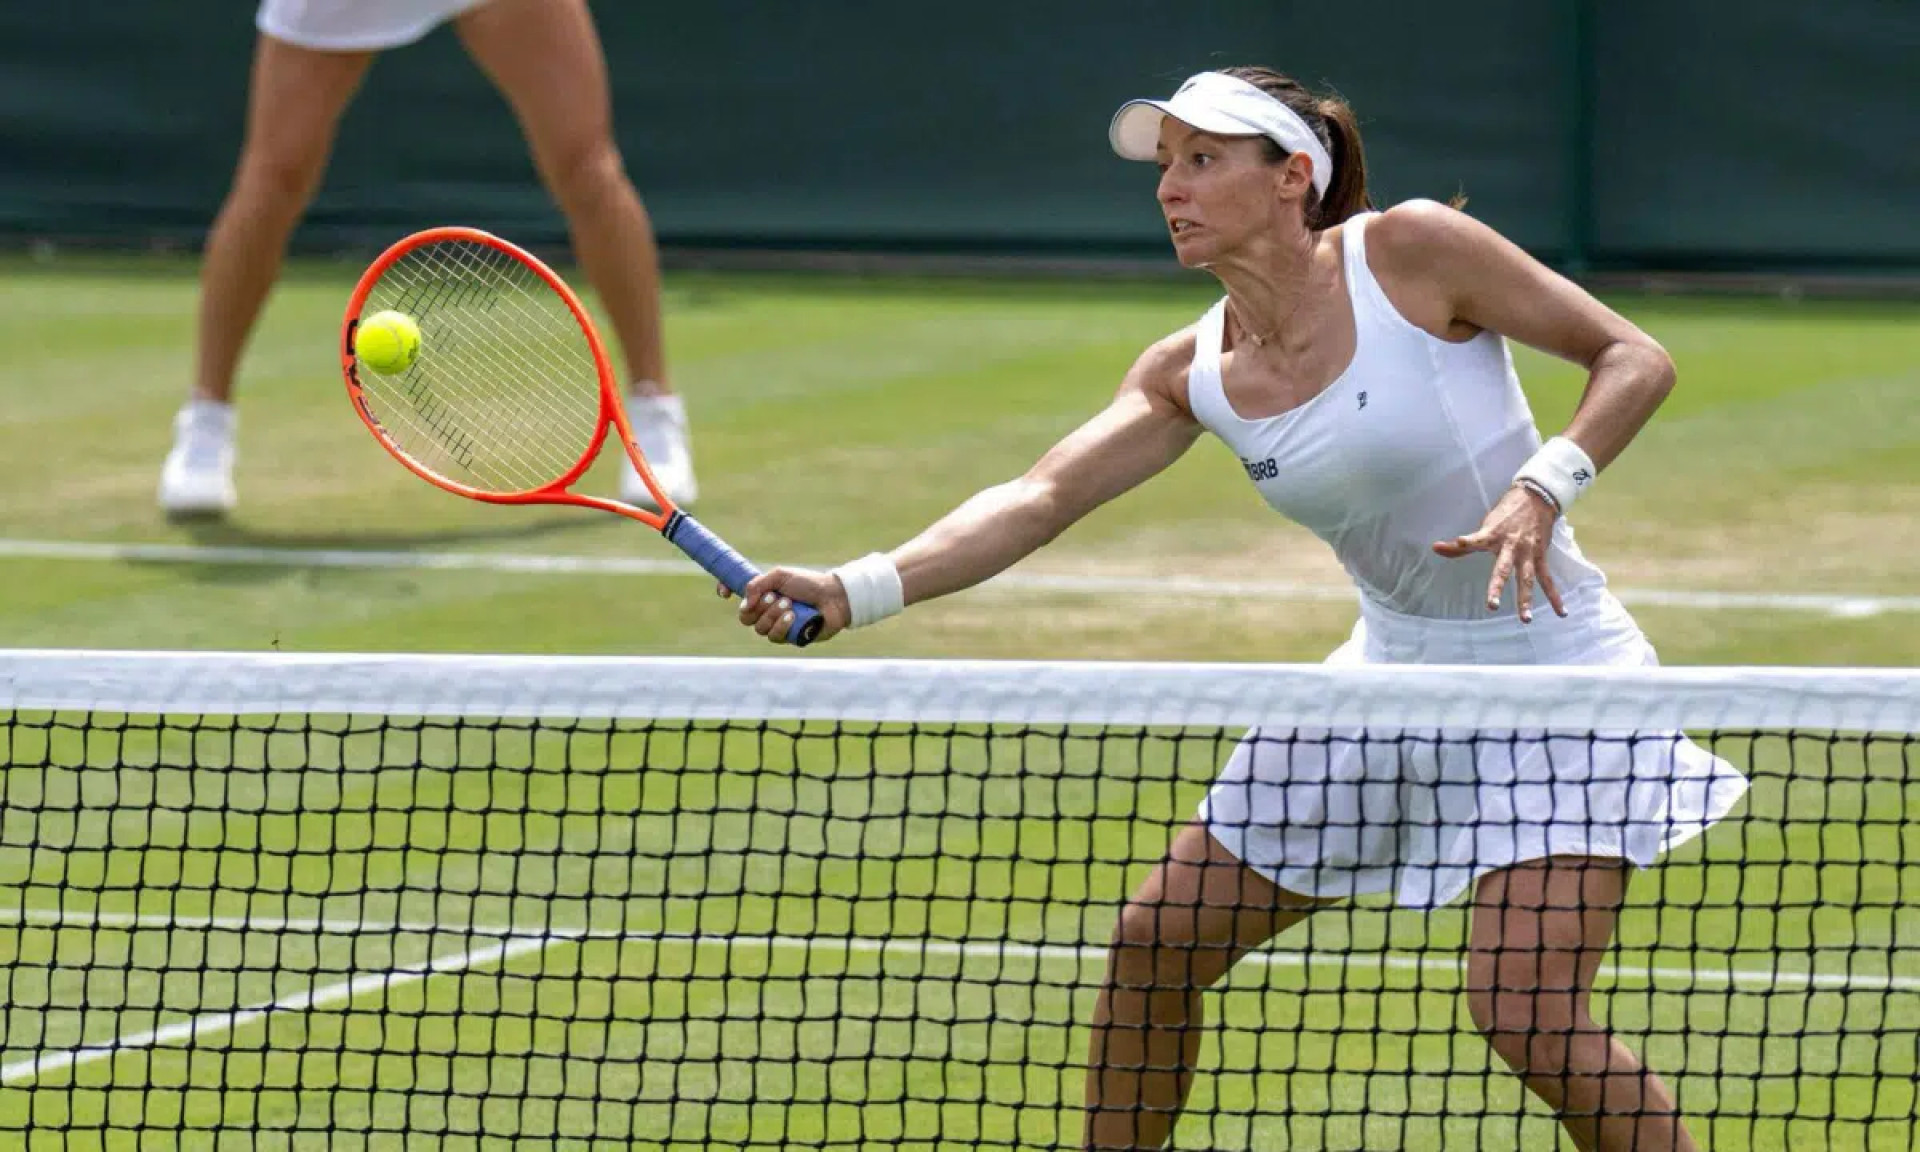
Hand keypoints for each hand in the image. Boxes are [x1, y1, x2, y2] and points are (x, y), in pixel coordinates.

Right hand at [719, 566, 851, 645]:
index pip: (737, 595)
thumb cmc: (809, 584)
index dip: (726, 591)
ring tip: (789, 605)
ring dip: (772, 615)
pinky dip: (781, 625)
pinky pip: (774, 637)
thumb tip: (743, 602)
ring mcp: (777, 626)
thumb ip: (758, 584)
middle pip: (745, 617)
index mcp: (763, 593)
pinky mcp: (788, 638)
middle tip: (774, 597)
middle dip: (758, 607)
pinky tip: (793, 617)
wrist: (833, 597)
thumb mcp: (780, 576)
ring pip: (759, 628)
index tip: (724, 592)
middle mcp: (767, 611)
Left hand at [1431, 484, 1566, 622]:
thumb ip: (1462, 545)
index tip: (1461, 542)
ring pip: (1526, 579)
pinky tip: (1561, 612)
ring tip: (1526, 619)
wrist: (1536, 498)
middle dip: (1497, 586)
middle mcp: (1511, 546)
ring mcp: (1528, 553)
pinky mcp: (1541, 556)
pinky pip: (1547, 580)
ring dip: (1526, 599)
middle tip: (1492, 606)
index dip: (1468, 541)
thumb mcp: (1485, 526)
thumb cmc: (1506, 515)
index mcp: (1493, 536)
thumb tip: (1435, 548)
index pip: (1477, 539)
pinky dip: (1555, 596)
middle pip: (1502, 569)